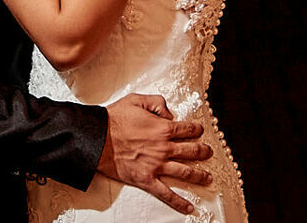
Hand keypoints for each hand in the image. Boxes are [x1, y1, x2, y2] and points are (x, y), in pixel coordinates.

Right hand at [96, 93, 211, 213]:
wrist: (97, 138)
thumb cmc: (114, 119)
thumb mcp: (136, 99)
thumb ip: (157, 102)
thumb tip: (169, 112)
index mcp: (163, 128)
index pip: (187, 129)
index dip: (197, 129)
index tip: (200, 130)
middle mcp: (164, 148)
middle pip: (191, 151)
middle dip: (203, 152)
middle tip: (209, 153)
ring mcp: (156, 166)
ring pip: (184, 172)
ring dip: (199, 176)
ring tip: (207, 178)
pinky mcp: (146, 180)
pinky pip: (166, 193)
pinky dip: (179, 202)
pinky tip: (189, 207)